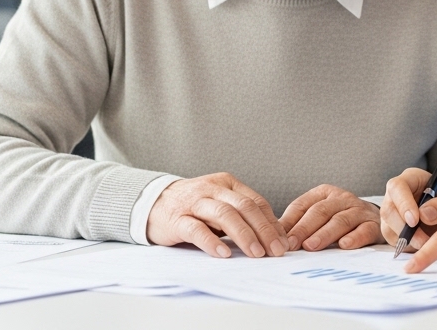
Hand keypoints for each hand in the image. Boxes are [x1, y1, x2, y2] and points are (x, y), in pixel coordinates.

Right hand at [145, 173, 287, 257]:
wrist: (152, 203)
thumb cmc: (193, 207)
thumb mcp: (219, 204)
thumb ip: (241, 215)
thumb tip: (272, 236)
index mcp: (226, 183)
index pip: (256, 201)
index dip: (272, 223)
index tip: (283, 242)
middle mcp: (212, 189)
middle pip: (244, 207)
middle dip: (263, 229)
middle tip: (275, 251)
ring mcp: (194, 202)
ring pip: (224, 215)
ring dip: (244, 235)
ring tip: (256, 253)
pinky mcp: (176, 219)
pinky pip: (197, 229)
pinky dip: (212, 241)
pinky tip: (224, 253)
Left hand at [279, 185, 382, 250]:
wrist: (376, 220)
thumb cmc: (340, 220)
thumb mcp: (319, 217)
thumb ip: (299, 224)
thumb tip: (274, 238)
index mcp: (324, 193)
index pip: (302, 205)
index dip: (290, 221)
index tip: (279, 238)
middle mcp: (341, 198)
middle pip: (320, 212)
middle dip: (303, 228)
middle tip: (292, 244)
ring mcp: (358, 210)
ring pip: (340, 220)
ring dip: (324, 234)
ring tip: (311, 246)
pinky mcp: (373, 225)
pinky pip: (364, 230)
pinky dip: (354, 238)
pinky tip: (344, 245)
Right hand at [379, 168, 436, 251]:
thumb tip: (424, 214)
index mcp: (410, 179)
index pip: (397, 187)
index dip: (403, 204)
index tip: (415, 221)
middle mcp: (396, 195)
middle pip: (388, 210)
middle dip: (404, 228)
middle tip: (423, 241)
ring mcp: (392, 213)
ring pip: (387, 228)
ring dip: (407, 240)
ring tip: (427, 243)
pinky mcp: (392, 229)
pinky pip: (392, 240)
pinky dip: (407, 246)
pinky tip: (422, 244)